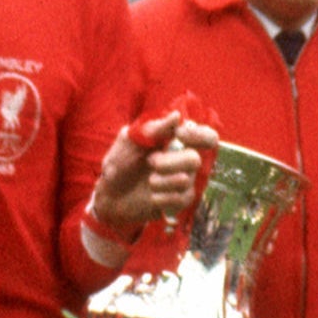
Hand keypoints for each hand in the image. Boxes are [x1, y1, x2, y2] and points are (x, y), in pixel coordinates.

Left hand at [89, 109, 218, 241]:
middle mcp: (185, 159)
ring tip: (149, 181)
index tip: (179, 135)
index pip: (207, 137)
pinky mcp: (179, 200)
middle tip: (151, 162)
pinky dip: (163, 198)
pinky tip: (152, 197)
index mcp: (176, 141)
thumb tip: (177, 116)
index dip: (200, 135)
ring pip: (185, 181)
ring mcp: (184, 181)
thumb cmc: (119, 162)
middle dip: (170, 163)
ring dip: (162, 182)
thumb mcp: (130, 141)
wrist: (109, 196)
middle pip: (195, 160)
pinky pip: (181, 199)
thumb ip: (154, 129)